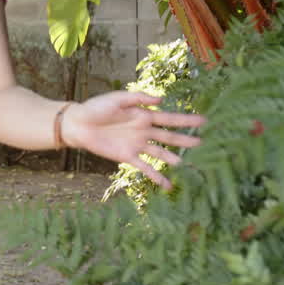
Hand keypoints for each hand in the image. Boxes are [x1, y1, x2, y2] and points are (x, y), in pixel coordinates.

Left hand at [61, 91, 204, 190]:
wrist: (79, 124)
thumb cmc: (97, 107)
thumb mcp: (117, 98)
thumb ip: (138, 98)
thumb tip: (161, 99)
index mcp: (144, 115)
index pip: (169, 118)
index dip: (186, 120)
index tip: (204, 120)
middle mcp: (144, 131)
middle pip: (169, 136)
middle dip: (185, 139)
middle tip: (203, 142)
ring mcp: (137, 145)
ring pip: (160, 153)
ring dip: (173, 159)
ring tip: (187, 164)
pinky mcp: (128, 157)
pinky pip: (146, 168)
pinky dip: (157, 177)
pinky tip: (168, 186)